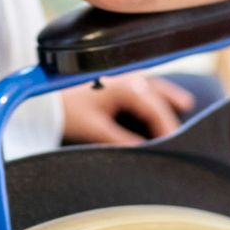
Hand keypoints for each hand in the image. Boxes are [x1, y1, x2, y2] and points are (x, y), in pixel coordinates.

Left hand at [60, 74, 197, 145]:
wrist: (41, 94)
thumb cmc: (65, 108)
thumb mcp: (94, 129)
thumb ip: (121, 141)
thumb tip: (145, 154)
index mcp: (126, 87)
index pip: (157, 110)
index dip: (170, 131)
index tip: (178, 150)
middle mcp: (129, 77)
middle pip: (160, 100)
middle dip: (172, 120)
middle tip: (187, 142)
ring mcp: (124, 75)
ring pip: (155, 88)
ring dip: (169, 101)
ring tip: (186, 108)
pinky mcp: (117, 79)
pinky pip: (145, 86)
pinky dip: (158, 95)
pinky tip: (165, 99)